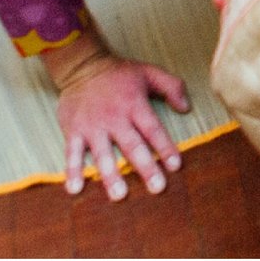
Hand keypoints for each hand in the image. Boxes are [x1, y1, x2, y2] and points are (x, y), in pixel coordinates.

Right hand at [52, 52, 190, 199]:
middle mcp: (115, 117)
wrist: (82, 65)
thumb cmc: (120, 74)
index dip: (165, 147)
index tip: (176, 166)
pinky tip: (75, 188)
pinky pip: (72, 153)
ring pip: (103, 154)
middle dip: (145, 167)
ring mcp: (93, 126)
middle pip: (132, 146)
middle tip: (157, 187)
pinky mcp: (74, 130)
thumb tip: (186, 108)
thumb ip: (172, 87)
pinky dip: (72, 171)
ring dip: (111, 175)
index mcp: (135, 104)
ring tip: (119, 195)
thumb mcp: (149, 72)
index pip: (153, 129)